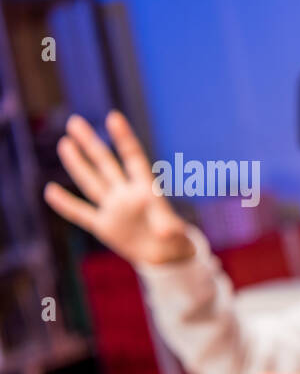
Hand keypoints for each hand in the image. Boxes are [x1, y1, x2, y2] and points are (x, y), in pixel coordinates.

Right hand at [44, 111, 194, 265]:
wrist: (164, 256)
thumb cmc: (175, 240)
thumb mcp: (175, 235)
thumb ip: (169, 228)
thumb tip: (166, 232)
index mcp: (146, 191)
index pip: (133, 158)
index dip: (124, 138)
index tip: (114, 117)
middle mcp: (126, 195)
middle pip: (105, 164)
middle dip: (90, 143)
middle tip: (74, 121)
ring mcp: (113, 208)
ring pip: (91, 182)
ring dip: (77, 164)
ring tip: (65, 143)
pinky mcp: (104, 226)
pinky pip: (81, 213)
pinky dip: (66, 204)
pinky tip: (50, 191)